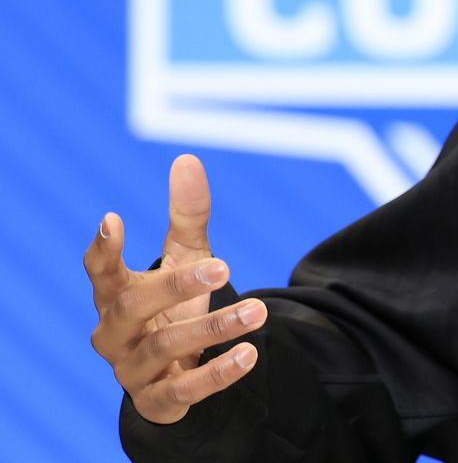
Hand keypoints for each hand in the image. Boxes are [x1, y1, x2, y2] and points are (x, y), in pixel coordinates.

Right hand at [84, 154, 266, 423]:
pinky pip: (184, 389)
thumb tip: (187, 158)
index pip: (98, 271)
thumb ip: (187, 217)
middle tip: (224, 266)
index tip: (113, 218)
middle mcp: (113, 332)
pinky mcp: (158, 400)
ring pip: (164, 347)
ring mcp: (131, 369)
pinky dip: (218, 373)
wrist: (172, 374)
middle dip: (175, 285)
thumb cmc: (171, 307)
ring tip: (258, 311)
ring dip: (213, 328)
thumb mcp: (185, 259)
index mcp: (114, 294)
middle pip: (130, 306)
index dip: (102, 248)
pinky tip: (250, 355)